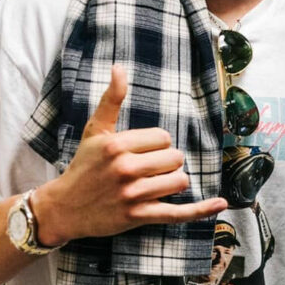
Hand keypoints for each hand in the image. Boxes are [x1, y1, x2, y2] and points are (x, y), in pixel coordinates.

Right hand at [32, 65, 226, 245]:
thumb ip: (111, 99)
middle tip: (146, 170)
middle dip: (166, 163)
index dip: (157, 145)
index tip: (140, 152)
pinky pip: (177, 213)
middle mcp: (125, 169)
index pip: (164, 138)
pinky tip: (220, 204)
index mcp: (117, 145)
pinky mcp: (138, 216)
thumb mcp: (95, 130)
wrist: (64, 208)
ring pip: (179, 181)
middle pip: (174, 158)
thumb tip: (119, 68)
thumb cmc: (83, 166)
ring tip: (153, 185)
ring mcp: (133, 195)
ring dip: (172, 182)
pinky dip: (200, 210)